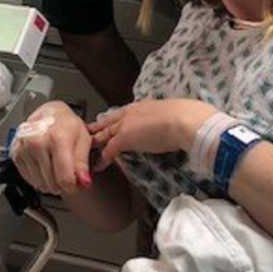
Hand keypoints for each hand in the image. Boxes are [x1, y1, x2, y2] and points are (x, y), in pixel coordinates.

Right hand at [10, 100, 94, 196]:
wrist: (47, 112)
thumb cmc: (66, 124)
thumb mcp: (83, 139)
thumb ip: (83, 162)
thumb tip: (84, 181)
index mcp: (57, 139)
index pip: (65, 178)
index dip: (74, 187)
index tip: (77, 184)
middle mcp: (37, 143)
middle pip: (52, 184)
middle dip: (63, 185)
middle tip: (67, 173)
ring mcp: (24, 148)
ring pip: (40, 184)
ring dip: (50, 183)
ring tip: (55, 168)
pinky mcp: (16, 153)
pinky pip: (29, 179)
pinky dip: (38, 178)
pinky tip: (44, 166)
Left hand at [87, 98, 216, 169]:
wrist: (184, 120)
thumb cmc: (186, 117)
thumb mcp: (171, 115)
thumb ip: (164, 120)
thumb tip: (168, 127)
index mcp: (141, 105)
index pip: (121, 114)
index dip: (113, 121)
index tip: (106, 124)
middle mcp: (130, 113)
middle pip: (108, 122)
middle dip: (97, 130)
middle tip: (87, 135)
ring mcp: (125, 125)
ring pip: (104, 134)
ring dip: (95, 144)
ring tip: (86, 152)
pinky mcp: (124, 138)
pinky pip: (109, 150)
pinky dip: (102, 159)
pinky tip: (98, 166)